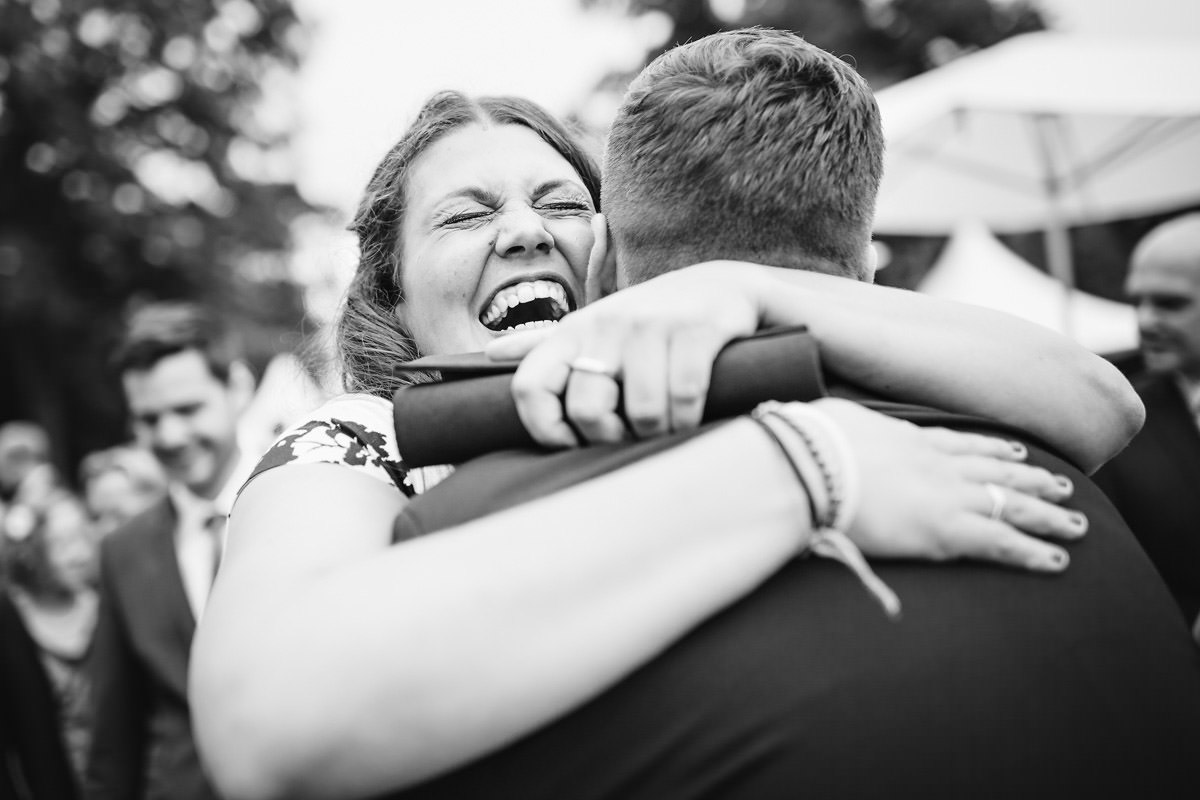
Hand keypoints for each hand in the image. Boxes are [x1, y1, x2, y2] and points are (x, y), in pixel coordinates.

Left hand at [486, 263, 765, 447]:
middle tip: (632, 435)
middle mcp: (607, 324)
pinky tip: (693, 414)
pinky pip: (684, 397)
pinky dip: (690, 419)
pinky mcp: (696, 329)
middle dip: (614, 438)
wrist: (723, 289)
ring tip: (668, 426)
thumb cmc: (650, 321)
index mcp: (574, 331)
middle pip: (589, 411)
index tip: (570, 444)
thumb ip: (545, 345)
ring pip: (643, 413)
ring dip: (660, 433)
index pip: (530, 386)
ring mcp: (651, 325)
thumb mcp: (595, 328)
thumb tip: (490, 354)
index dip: (544, 428)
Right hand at [812, 398, 1084, 571]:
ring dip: (1046, 513)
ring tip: (1075, 523)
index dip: (993, 450)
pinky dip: (1032, 551)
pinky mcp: (945, 528)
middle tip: (1063, 487)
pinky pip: (1001, 541)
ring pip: (1011, 502)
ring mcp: (945, 492)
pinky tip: (1057, 560)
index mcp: (906, 438)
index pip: (962, 444)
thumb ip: (834, 429)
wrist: (804, 464)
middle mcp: (936, 462)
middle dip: (1032, 480)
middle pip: (997, 470)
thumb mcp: (823, 423)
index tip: (1017, 453)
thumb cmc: (802, 445)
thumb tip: (808, 424)